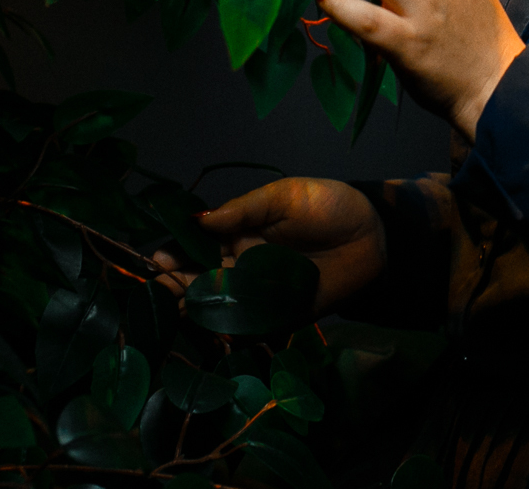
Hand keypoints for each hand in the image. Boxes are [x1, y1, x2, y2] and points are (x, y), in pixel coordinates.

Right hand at [149, 177, 384, 318]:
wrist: (372, 235)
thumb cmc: (326, 206)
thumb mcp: (282, 197)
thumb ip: (242, 210)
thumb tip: (200, 219)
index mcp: (238, 234)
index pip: (197, 245)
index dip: (175, 252)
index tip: (156, 257)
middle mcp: (242, 266)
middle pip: (200, 279)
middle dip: (176, 283)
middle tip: (158, 286)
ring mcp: (258, 294)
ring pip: (217, 305)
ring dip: (195, 308)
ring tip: (174, 306)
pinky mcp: (278, 317)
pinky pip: (247, 328)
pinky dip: (227, 331)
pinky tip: (209, 328)